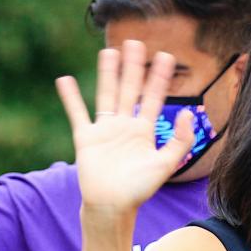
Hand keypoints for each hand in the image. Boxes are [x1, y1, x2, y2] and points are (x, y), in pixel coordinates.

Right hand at [56, 40, 194, 213]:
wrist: (111, 207)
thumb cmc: (139, 190)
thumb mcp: (165, 165)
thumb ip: (179, 141)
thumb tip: (186, 113)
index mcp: (144, 132)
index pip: (153, 98)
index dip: (159, 78)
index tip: (165, 56)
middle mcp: (124, 126)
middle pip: (129, 89)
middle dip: (133, 67)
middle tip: (135, 42)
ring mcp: (104, 130)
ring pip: (106, 95)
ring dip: (108, 74)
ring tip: (109, 51)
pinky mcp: (85, 138)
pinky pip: (77, 113)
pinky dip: (70, 97)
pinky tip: (64, 80)